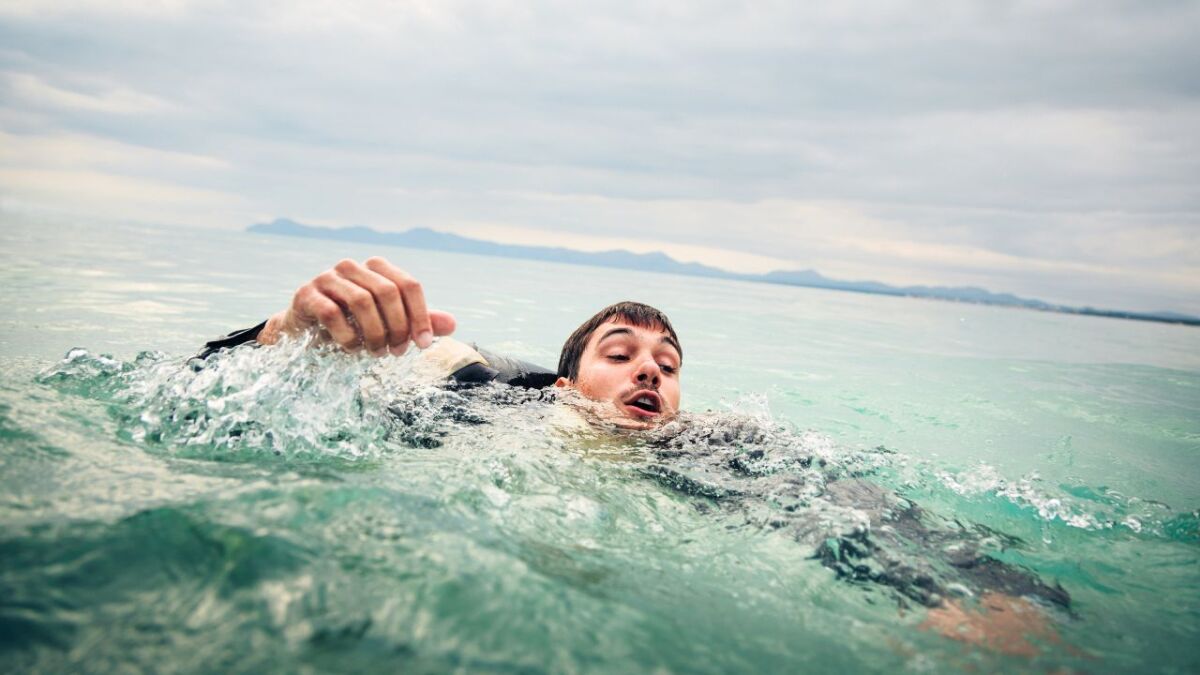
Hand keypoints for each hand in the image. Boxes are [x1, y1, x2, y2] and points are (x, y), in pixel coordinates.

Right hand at [258, 257, 455, 354]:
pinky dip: (348, 337)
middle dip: (398, 327)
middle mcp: (352, 266)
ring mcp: (327, 277)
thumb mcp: (389, 324)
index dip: (421, 315)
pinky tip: (352, 349)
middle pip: (388, 292)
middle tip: (397, 352)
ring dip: (374, 333)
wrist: (306, 333)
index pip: (409, 285)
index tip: (424, 344)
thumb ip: (418, 321)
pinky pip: (333, 314)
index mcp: (376, 268)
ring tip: (375, 352)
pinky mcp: (306, 294)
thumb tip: (453, 324)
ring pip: (362, 301)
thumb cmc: (352, 325)